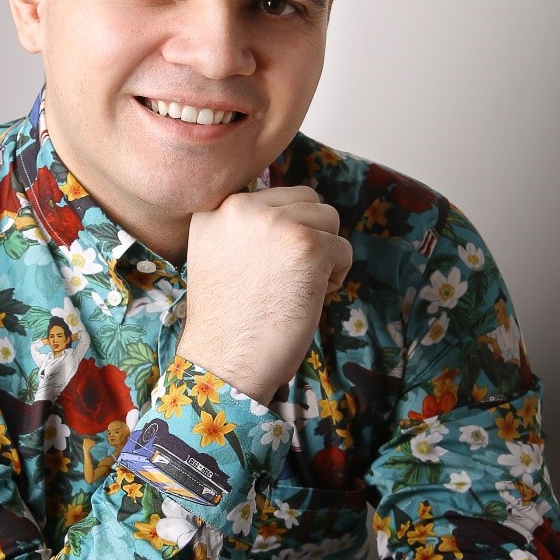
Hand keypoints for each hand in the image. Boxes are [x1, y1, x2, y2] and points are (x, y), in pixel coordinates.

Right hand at [177, 186, 351, 403]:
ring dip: (324, 252)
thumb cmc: (226, 322)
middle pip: (304, 200)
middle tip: (289, 277)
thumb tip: (289, 213)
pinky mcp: (308, 245)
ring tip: (299, 287)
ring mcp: (277, 224)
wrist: (224, 362)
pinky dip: (336, 276)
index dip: (283, 232)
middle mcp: (242, 208)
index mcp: (215, 210)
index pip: (273, 197)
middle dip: (309, 235)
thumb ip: (243, 228)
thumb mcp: (216, 256)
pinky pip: (343, 248)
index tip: (269, 269)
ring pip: (328, 218)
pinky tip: (310, 298)